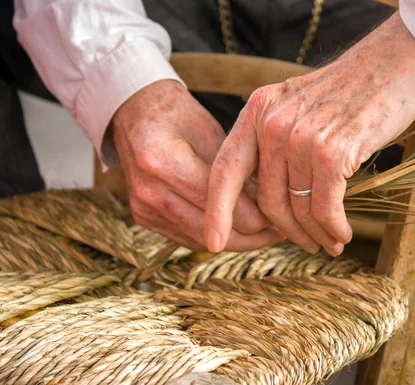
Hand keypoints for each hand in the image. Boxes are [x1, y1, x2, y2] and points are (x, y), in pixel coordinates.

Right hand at [112, 79, 283, 249]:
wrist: (136, 115)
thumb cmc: (179, 116)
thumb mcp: (213, 133)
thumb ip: (236, 172)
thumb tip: (267, 206)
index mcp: (162, 160)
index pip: (218, 202)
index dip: (254, 214)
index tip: (278, 213)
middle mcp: (148, 190)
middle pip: (209, 229)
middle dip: (249, 234)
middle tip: (278, 229)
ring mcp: (142, 207)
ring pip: (200, 240)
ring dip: (234, 240)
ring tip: (264, 234)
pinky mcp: (143, 217)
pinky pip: (187, 237)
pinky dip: (214, 236)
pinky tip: (238, 231)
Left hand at [205, 13, 414, 254]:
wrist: (394, 62)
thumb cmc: (347, 93)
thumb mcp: (296, 107)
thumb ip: (274, 143)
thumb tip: (266, 201)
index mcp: (257, 111)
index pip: (225, 170)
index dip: (217, 211)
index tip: (214, 243)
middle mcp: (273, 123)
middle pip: (267, 200)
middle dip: (286, 232)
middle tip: (306, 245)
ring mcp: (301, 137)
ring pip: (298, 208)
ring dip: (314, 235)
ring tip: (330, 243)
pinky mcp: (333, 152)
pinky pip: (325, 207)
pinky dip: (333, 228)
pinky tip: (342, 233)